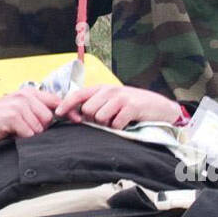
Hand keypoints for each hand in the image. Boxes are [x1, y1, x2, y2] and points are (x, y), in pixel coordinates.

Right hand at [0, 86, 61, 155]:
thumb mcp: (20, 111)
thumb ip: (37, 110)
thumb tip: (62, 117)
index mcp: (28, 92)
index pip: (55, 100)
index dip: (67, 111)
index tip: (77, 120)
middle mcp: (24, 95)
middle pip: (49, 117)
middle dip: (41, 128)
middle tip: (25, 129)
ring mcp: (18, 105)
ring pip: (39, 127)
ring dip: (30, 134)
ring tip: (17, 131)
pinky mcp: (12, 116)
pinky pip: (29, 133)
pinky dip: (22, 138)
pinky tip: (12, 134)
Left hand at [53, 83, 184, 129]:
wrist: (158, 107)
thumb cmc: (131, 106)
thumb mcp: (112, 101)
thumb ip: (96, 105)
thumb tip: (77, 117)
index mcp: (102, 89)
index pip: (78, 94)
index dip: (66, 104)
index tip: (58, 114)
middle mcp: (109, 90)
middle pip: (88, 110)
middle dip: (94, 119)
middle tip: (107, 119)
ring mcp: (120, 97)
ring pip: (100, 117)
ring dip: (107, 124)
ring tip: (117, 120)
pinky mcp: (131, 107)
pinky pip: (115, 123)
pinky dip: (119, 127)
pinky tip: (126, 122)